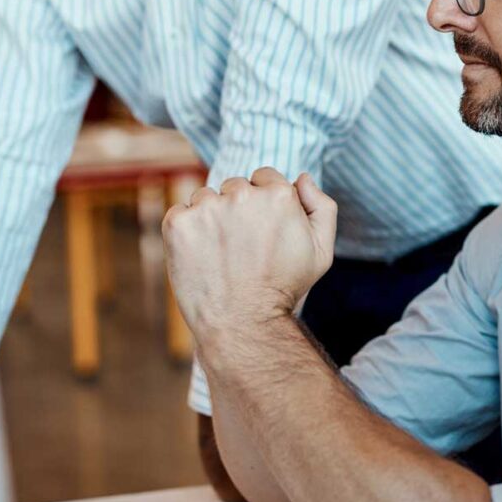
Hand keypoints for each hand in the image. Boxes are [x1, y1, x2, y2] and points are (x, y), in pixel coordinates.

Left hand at [162, 167, 337, 338]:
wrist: (244, 324)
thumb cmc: (284, 288)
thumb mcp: (321, 251)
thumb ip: (322, 207)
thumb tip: (302, 177)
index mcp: (278, 194)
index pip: (263, 178)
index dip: (263, 205)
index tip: (260, 232)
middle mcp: (242, 194)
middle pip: (234, 187)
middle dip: (237, 210)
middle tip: (241, 248)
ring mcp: (207, 207)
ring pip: (206, 198)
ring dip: (210, 218)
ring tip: (220, 254)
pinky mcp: (179, 223)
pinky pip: (180, 213)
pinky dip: (186, 231)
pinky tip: (199, 256)